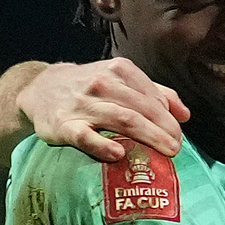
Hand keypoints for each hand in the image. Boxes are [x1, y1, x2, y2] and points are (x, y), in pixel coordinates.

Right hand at [21, 58, 186, 161]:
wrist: (39, 88)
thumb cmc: (89, 88)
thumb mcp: (120, 79)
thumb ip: (155, 93)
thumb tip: (185, 115)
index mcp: (119, 70)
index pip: (153, 97)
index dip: (170, 119)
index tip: (179, 136)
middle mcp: (101, 83)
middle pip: (142, 110)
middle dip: (165, 130)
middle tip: (177, 149)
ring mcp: (82, 103)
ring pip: (123, 120)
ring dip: (149, 137)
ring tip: (167, 153)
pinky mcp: (63, 124)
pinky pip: (84, 136)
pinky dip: (102, 145)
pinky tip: (118, 154)